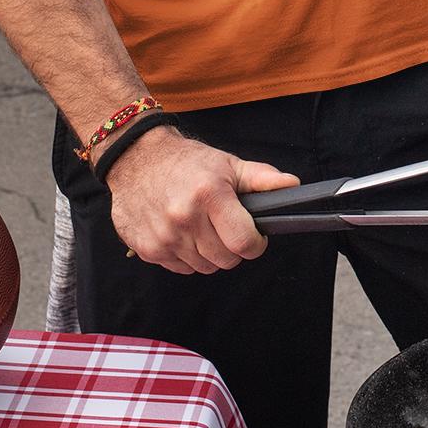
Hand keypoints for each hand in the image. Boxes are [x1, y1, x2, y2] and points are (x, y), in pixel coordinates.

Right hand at [102, 125, 300, 275]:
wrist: (135, 159)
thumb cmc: (186, 162)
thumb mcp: (227, 164)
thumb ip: (261, 178)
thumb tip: (292, 185)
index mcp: (209, 195)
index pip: (244, 243)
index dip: (255, 243)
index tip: (253, 235)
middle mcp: (184, 218)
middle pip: (226, 260)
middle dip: (233, 247)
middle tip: (225, 227)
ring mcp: (164, 236)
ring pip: (205, 267)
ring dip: (209, 253)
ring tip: (202, 227)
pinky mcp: (148, 249)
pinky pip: (182, 268)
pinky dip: (187, 256)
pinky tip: (182, 233)